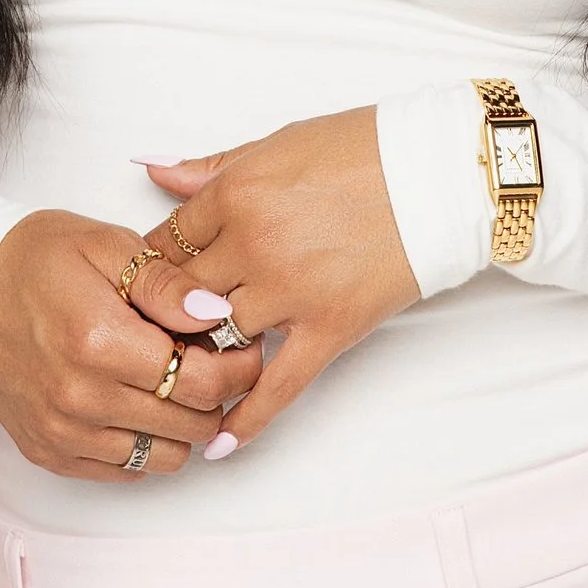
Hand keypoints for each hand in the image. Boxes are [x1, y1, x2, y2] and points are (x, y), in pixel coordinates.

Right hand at [0, 210, 265, 480]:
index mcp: (98, 340)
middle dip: (215, 393)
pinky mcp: (49, 453)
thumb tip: (217, 311)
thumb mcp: (105, 245)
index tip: (240, 347)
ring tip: (172, 381)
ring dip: (183, 423)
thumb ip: (165, 282)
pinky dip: (146, 442)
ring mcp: (62, 432)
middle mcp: (79, 397)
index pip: (201, 382)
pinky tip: (138, 401)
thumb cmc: (37, 260)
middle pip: (191, 424)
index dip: (236, 367)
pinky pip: (126, 469)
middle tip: (209, 360)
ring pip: (166, 457)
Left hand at [140, 107, 419, 456]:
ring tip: (182, 373)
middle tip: (152, 333)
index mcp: (236, 193)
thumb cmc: (362, 149)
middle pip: (181, 296)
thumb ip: (210, 168)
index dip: (150, 268)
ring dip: (199, 358)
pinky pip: (279, 385)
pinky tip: (221, 444)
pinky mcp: (330, 328)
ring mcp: (291, 292)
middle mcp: (254, 245)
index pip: (165, 242)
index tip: (146, 285)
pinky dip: (248, 418)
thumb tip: (151, 169)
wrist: (441, 172)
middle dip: (164, 316)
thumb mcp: (276, 143)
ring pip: (218, 340)